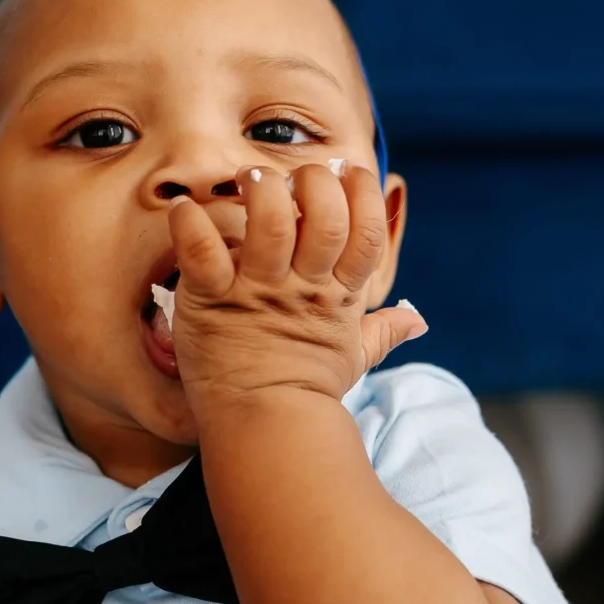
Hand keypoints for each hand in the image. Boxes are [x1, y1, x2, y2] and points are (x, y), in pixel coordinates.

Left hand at [166, 161, 425, 414]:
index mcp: (339, 293)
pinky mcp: (212, 300)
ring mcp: (258, 291)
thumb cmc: (306, 388)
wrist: (263, 429)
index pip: (367, 228)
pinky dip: (190, 224)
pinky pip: (201, 251)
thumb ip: (383, 330)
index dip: (362, 192)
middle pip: (325, 215)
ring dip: (259, 189)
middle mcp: (303, 286)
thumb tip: (418, 320)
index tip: (346, 175)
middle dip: (313, 182)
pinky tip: (185, 210)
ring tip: (247, 181)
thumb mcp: (353, 356)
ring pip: (269, 221)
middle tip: (290, 180)